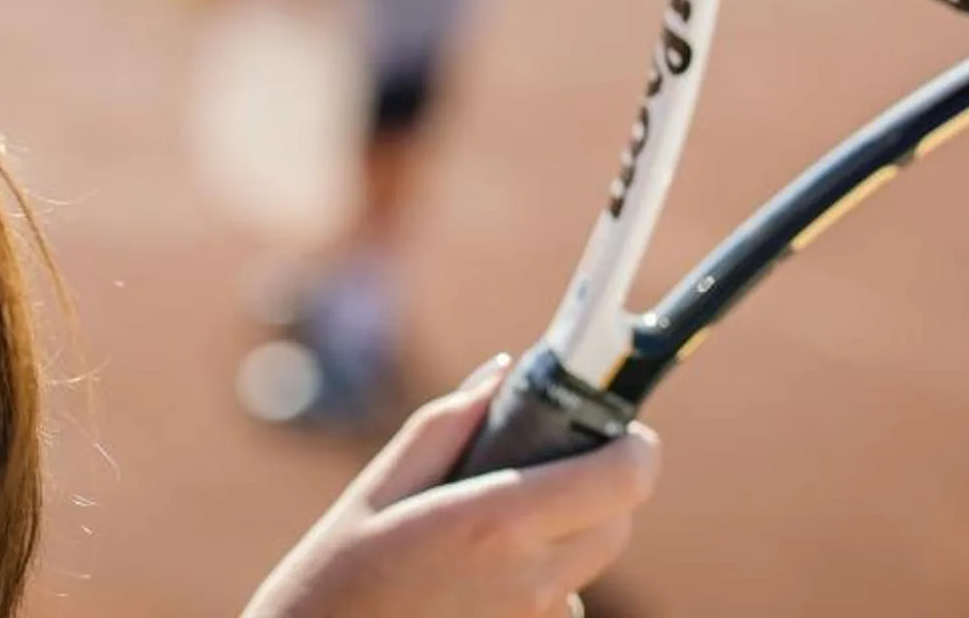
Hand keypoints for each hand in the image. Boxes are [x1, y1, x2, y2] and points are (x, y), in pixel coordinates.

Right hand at [241, 358, 659, 617]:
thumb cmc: (334, 580)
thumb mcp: (377, 488)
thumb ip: (448, 424)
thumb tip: (502, 374)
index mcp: (496, 521)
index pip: (623, 480)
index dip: (634, 448)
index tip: (621, 431)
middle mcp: (530, 581)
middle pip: (616, 523)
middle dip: (597, 489)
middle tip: (543, 472)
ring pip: (586, 568)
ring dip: (562, 544)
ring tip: (483, 545)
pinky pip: (558, 606)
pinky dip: (537, 589)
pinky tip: (475, 586)